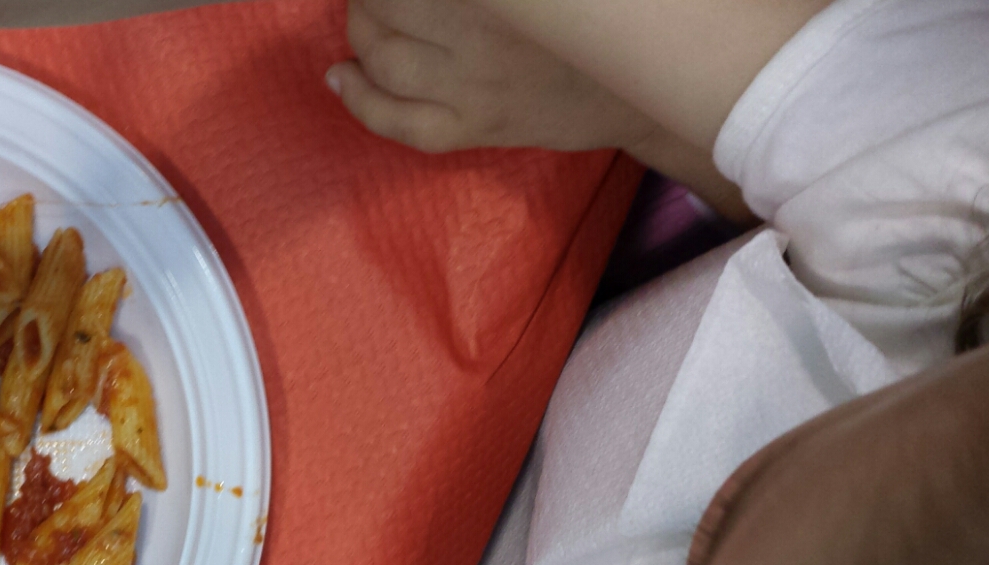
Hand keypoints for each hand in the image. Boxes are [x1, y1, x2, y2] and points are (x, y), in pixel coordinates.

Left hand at [326, 0, 661, 154]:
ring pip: (385, 61)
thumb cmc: (595, 14)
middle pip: (387, 8)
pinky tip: (340, 77)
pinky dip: (360, 101)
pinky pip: (401, 123)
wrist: (648, 83)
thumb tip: (442, 0)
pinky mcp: (477, 127)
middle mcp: (483, 31)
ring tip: (364, 20)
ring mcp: (476, 85)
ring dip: (359, 34)